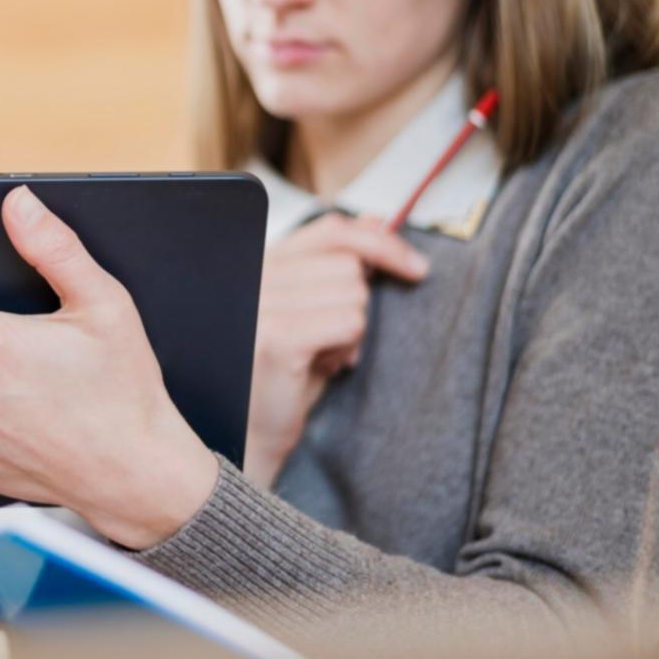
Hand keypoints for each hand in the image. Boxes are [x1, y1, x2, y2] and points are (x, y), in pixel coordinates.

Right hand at [244, 213, 428, 486]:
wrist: (244, 439)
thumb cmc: (278, 381)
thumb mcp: (309, 314)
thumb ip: (336, 266)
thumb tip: (377, 219)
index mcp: (258, 265)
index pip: (330, 229)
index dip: (378, 241)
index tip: (414, 267)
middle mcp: (252, 277)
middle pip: (348, 264)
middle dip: (357, 304)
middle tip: (332, 341)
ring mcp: (260, 305)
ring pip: (353, 294)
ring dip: (352, 330)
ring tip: (322, 356)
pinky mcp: (275, 337)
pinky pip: (348, 322)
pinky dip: (347, 347)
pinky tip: (323, 367)